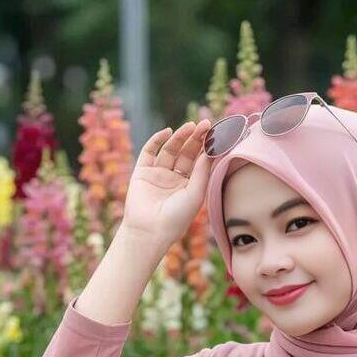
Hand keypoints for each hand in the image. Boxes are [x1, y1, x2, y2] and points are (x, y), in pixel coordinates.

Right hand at [121, 119, 213, 251]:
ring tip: (190, 126)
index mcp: (189, 186)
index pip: (198, 162)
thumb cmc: (176, 218)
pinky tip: (167, 132)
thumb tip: (209, 150)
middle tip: (204, 125)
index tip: (215, 133)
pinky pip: (149, 152)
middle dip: (195, 139)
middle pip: (186, 153)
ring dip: (179, 137)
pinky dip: (157, 140)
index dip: (206, 148)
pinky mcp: (142, 172)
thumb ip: (202, 171)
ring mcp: (157, 174)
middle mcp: (174, 179)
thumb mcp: (195, 194)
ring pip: (170, 150)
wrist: (150, 231)